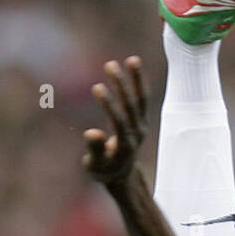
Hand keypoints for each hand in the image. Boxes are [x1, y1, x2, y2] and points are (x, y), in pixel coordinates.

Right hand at [82, 57, 147, 184]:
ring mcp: (141, 127)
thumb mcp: (94, 166)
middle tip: (110, 65)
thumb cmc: (103, 170)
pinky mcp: (142, 120)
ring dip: (137, 80)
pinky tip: (133, 63)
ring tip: (132, 59)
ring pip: (141, 100)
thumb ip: (95, 150)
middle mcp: (136, 134)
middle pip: (131, 107)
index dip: (109, 105)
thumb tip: (92, 133)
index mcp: (124, 146)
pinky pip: (142, 99)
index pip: (118, 121)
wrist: (122, 175)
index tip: (97, 87)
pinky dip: (139, 82)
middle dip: (121, 86)